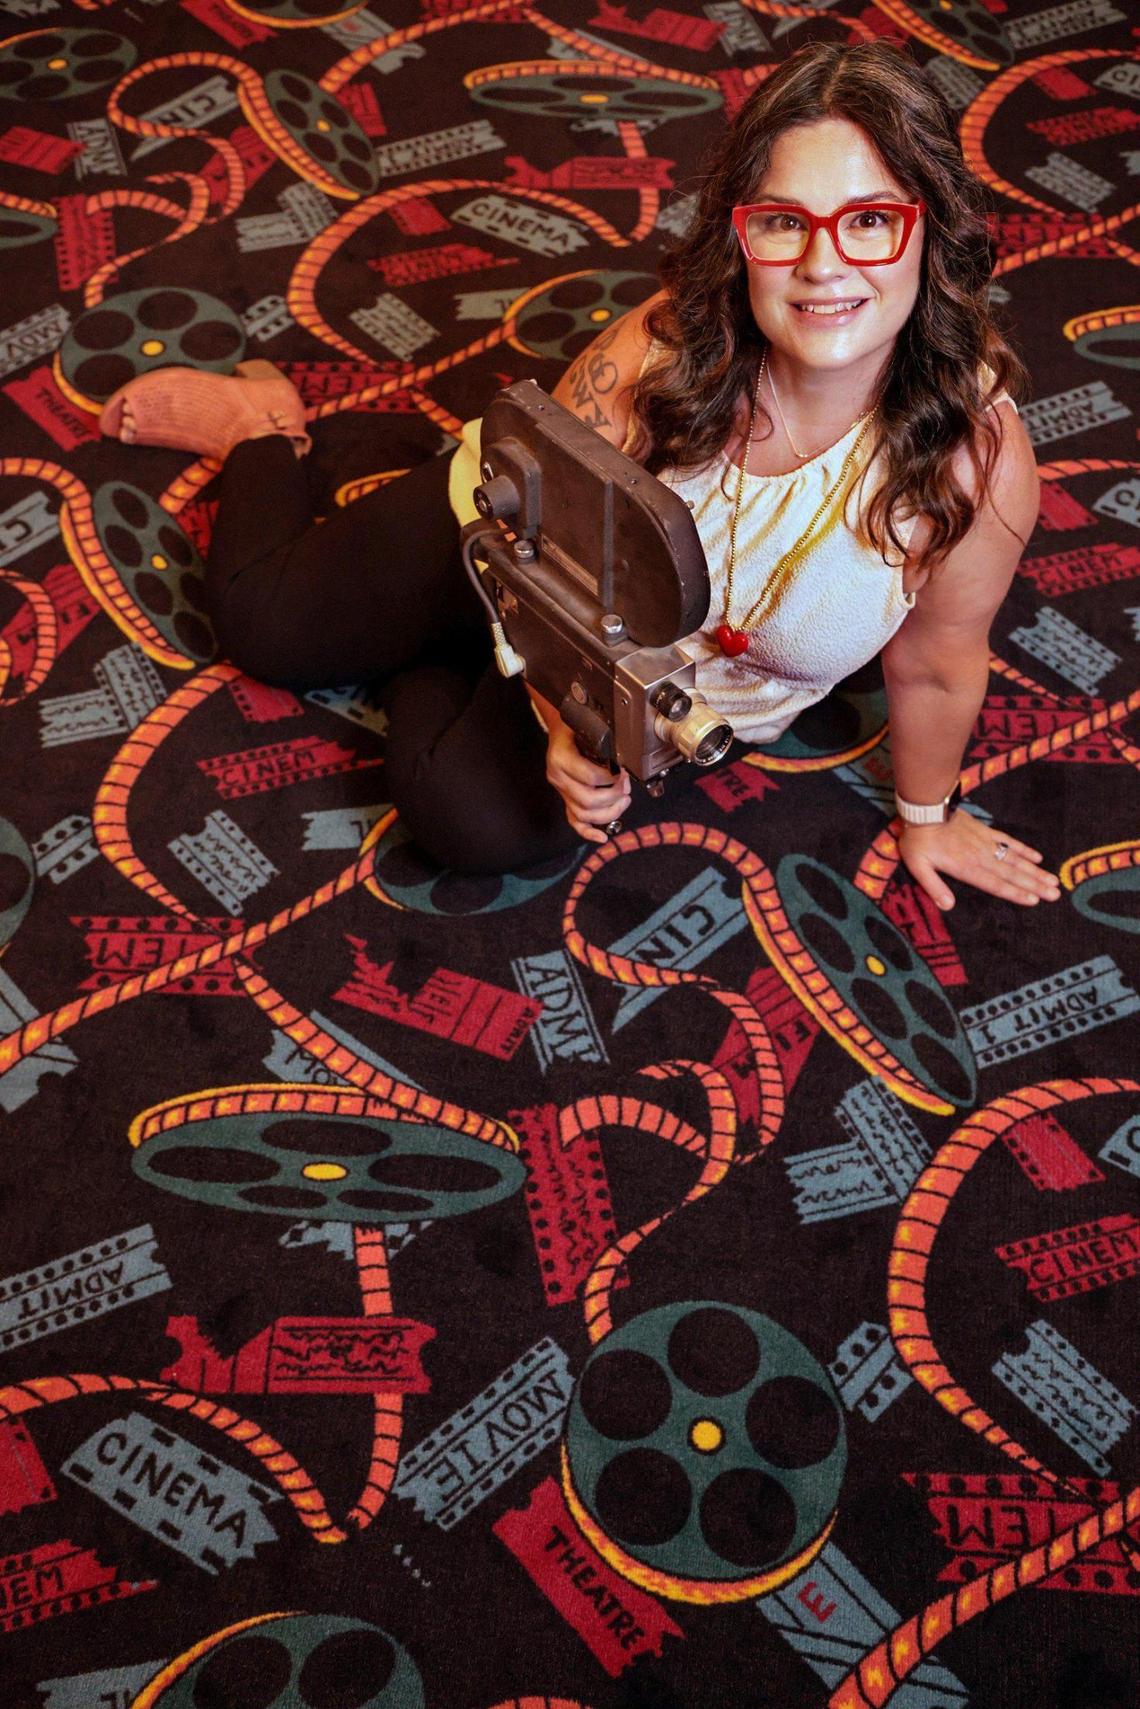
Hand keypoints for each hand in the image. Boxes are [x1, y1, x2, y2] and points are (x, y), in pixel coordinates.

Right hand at [545, 720, 630, 842]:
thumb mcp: (587, 727)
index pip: (590, 776)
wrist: (561, 729)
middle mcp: (558, 777)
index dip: (612, 778)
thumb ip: (602, 742)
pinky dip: (588, 832)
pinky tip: (602, 837)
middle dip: (613, 797)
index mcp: (561, 758)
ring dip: (609, 813)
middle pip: (588, 800)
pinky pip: (574, 820)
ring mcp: (561, 791)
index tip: (624, 772)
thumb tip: (625, 756)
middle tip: (626, 788)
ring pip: (584, 814)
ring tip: (624, 802)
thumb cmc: (575, 727)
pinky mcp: (565, 799)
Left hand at [899, 810, 1061, 909]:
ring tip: (1053, 880)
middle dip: (1035, 885)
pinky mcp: (985, 831)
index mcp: (967, 868)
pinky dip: (1023, 849)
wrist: (925, 808)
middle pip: (1012, 874)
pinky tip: (1037, 857)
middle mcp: (981, 857)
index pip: (996, 884)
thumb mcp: (919, 867)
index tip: (1035, 900)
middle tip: (1056, 894)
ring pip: (1015, 860)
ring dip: (1035, 871)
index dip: (1016, 893)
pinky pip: (1008, 841)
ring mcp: (986, 843)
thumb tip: (948, 907)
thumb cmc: (918, 840)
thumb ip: (934, 887)